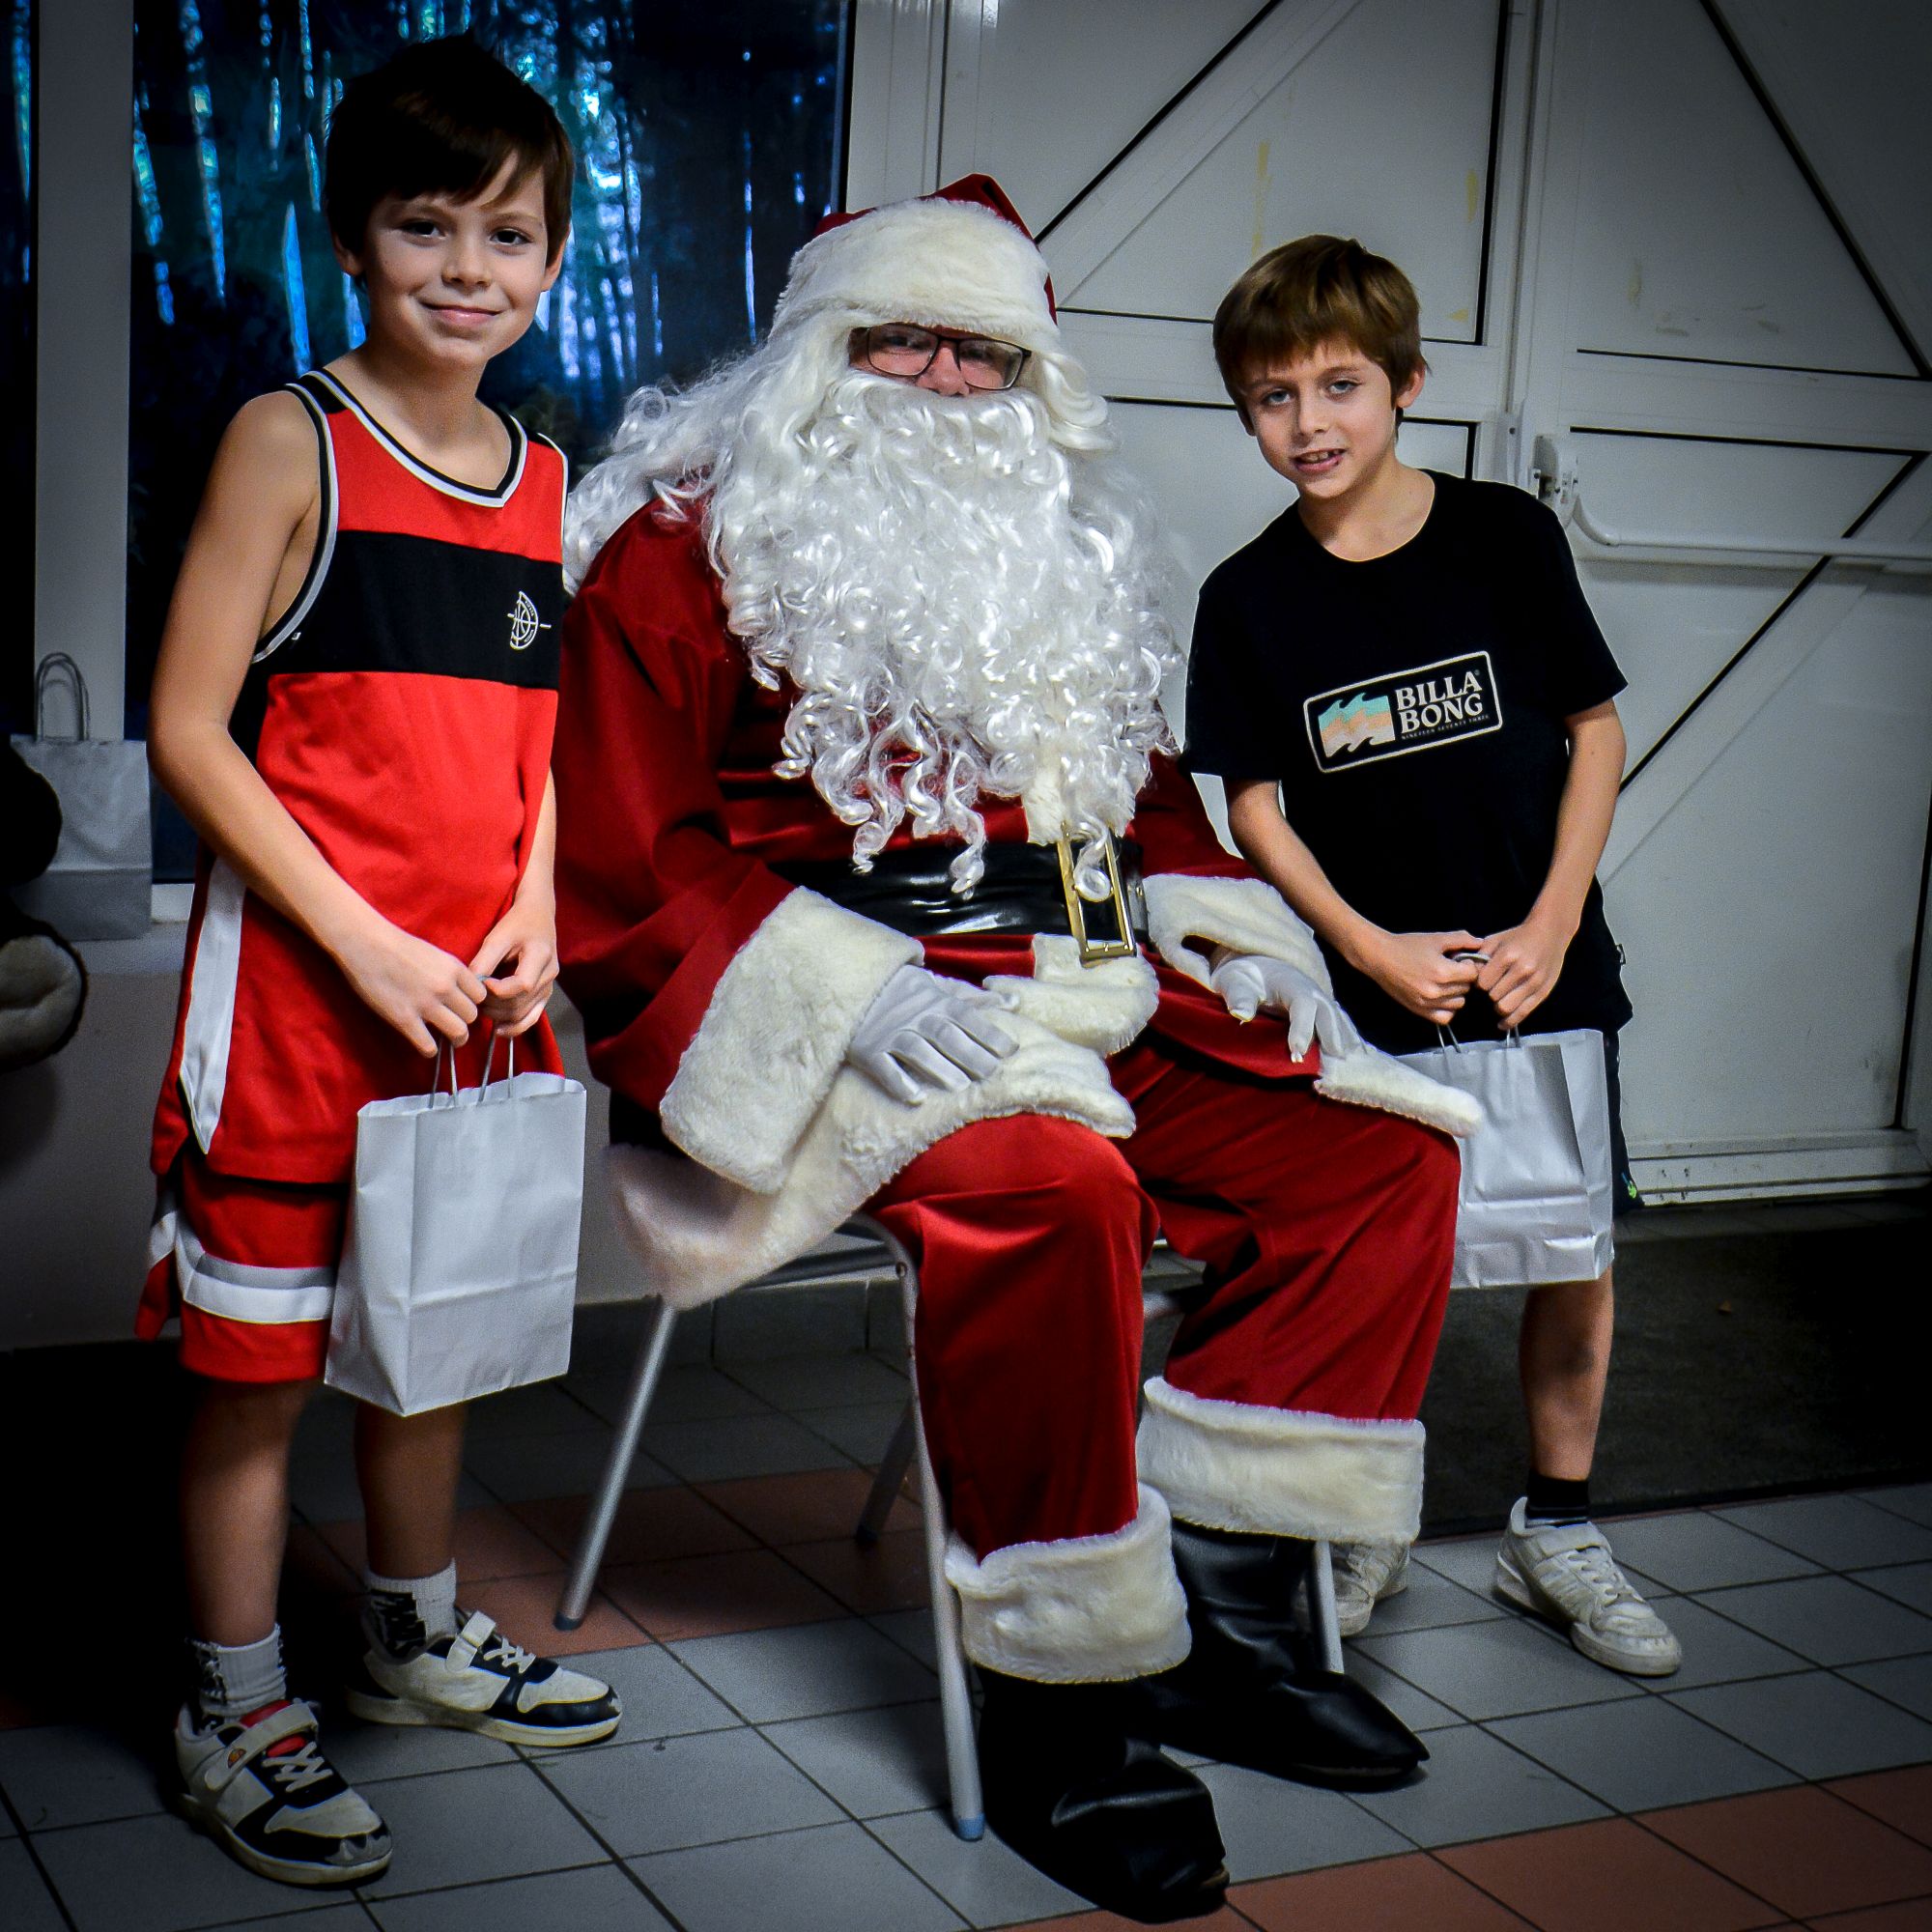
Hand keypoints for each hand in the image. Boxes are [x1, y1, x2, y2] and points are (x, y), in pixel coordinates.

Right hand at [335, 916, 487, 1056]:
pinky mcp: (404, 1019)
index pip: (480, 995)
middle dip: (464, 1020)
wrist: (366, 944)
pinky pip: (429, 1046)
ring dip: (455, 1038)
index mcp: (454, 968)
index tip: (462, 1005)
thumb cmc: (397, 946)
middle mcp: (444, 987)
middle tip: (454, 1022)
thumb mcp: (435, 954)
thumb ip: (450, 973)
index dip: (473, 1002)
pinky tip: (426, 1045)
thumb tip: (461, 993)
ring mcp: (425, 1004)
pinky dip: (430, 1050)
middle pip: (472, 1015)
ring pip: (459, 1032)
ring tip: (448, 1038)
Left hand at [469, 896, 559, 1037]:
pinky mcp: (544, 994)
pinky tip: (499, 1029)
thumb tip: (470, 986)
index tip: (481, 984)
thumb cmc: (517, 923)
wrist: (538, 916)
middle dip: (493, 1005)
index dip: (498, 990)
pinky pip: (532, 1017)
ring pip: (524, 1013)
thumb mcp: (497, 936)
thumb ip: (484, 961)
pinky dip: (515, 1026)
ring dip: (499, 1015)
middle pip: (521, 1003)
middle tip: (474, 998)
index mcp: (541, 956)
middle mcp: (549, 975)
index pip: (522, 985)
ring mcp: (549, 987)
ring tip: (481, 1008)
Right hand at [845, 964, 1019, 1104]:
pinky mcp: (868, 1050)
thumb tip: (1014, 1003)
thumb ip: (973, 998)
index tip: (1011, 1050)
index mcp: (934, 1001)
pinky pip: (883, 1068)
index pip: (966, 1016)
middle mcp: (914, 1017)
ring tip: (960, 1087)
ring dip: (938, 1068)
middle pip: (945, 1035)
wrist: (851, 982)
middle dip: (969, 1054)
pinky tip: (917, 1098)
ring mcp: (890, 1033)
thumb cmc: (902, 989)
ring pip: (917, 1051)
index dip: (987, 1032)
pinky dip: (899, 1082)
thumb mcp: (937, 986)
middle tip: (991, 1073)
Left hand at [1209, 952, 1362, 1059]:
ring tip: (1349, 1064)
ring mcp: (1319, 998)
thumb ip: (1238, 997)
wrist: (1253, 966)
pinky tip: (1358, 1055)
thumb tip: (1240, 1013)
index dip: (1302, 1028)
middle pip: (1328, 1011)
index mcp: (1289, 981)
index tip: (1297, 1053)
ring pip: (1338, 1018)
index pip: (1302, 1003)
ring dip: (1345, 1039)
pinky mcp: (1321, 1008)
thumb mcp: (1232, 982)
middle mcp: (1310, 989)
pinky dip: (1349, 1038)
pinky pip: (1340, 1022)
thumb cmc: (1241, 977)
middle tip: (1333, 1061)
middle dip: (1332, 1035)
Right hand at [1358, 930, 1483, 1024]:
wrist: (1380, 958)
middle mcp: (1436, 991)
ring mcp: (1427, 1003)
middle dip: (1463, 978)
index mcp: (1442, 971)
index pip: (1473, 974)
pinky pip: (1445, 1017)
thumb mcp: (1436, 938)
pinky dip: (1447, 1009)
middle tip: (1450, 969)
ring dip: (1456, 993)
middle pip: (1467, 989)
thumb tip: (1481, 944)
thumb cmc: (1408, 945)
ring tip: (1445, 983)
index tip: (1460, 960)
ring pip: (1459, 1003)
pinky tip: (1441, 997)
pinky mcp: (1419, 1011)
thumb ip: (1461, 940)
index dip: (1469, 965)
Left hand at [1477, 911, 1572, 1029]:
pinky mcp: (1543, 992)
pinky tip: (1502, 1023)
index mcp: (1508, 955)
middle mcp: (1522, 970)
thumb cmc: (1518, 937)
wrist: (1550, 933)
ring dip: (1498, 1006)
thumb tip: (1467, 975)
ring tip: (1498, 1000)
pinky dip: (1510, 1021)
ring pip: (1506, 1007)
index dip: (1479, 983)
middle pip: (1493, 996)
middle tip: (1492, 988)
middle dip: (1489, 994)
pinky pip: (1523, 1013)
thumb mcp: (1495, 940)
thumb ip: (1479, 957)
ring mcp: (1535, 983)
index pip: (1483, 982)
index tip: (1482, 980)